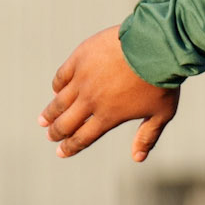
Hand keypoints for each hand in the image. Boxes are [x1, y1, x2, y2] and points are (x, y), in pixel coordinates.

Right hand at [39, 27, 178, 161]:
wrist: (155, 46)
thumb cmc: (162, 81)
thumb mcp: (161, 113)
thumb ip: (147, 136)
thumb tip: (138, 158)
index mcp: (108, 116)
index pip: (83, 137)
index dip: (70, 147)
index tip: (60, 152)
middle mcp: (91, 100)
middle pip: (67, 122)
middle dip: (57, 132)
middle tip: (50, 136)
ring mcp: (83, 78)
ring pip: (60, 101)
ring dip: (50, 112)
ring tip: (43, 120)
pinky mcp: (80, 58)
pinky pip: (62, 76)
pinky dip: (57, 86)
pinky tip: (56, 91)